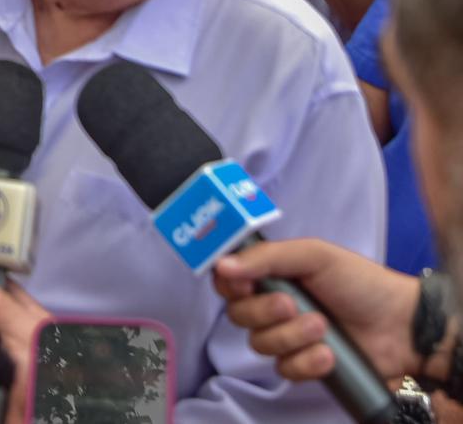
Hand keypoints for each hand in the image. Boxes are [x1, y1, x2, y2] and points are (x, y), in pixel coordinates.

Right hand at [212, 238, 420, 382]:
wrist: (402, 326)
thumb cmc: (360, 282)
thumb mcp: (314, 256)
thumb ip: (267, 257)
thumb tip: (221, 265)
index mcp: (271, 274)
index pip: (227, 280)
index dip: (229, 285)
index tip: (244, 284)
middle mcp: (272, 305)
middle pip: (238, 315)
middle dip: (265, 312)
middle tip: (294, 305)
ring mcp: (287, 337)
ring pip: (260, 344)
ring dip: (292, 337)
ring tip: (324, 328)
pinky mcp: (302, 365)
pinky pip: (284, 369)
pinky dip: (306, 362)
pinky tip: (329, 354)